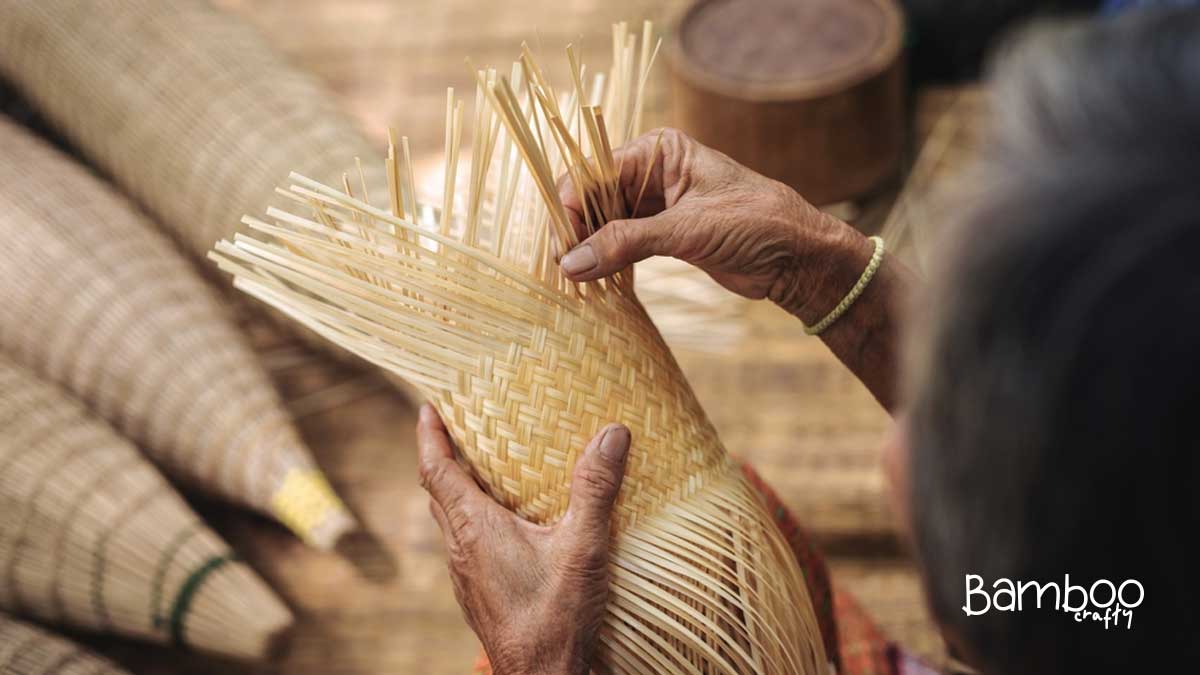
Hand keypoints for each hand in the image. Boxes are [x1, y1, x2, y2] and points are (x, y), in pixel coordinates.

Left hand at [416, 404, 631, 674]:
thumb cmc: (555, 618)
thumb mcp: (583, 546)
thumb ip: (595, 489)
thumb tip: (612, 435)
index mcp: (474, 528)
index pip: (436, 470)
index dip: (429, 436)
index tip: (427, 408)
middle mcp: (461, 549)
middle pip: (439, 493)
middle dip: (445, 458)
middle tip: (460, 429)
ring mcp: (467, 576)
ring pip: (452, 521)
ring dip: (460, 491)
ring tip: (487, 470)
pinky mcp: (480, 594)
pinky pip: (468, 545)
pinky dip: (477, 521)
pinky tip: (510, 526)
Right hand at [558, 128, 867, 315]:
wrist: (799, 258)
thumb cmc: (756, 224)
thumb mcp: (687, 231)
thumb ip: (626, 243)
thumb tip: (571, 263)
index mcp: (659, 150)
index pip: (595, 171)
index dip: (572, 206)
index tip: (560, 245)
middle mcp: (653, 172)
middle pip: (594, 197)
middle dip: (577, 230)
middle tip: (563, 268)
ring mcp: (657, 204)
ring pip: (605, 223)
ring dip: (589, 248)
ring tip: (573, 279)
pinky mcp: (664, 235)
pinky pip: (621, 244)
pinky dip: (607, 260)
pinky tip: (595, 280)